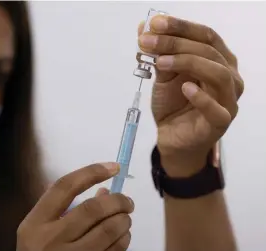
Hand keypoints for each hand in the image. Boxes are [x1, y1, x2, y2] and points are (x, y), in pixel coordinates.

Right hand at [17, 163, 133, 250]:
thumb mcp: (39, 229)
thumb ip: (63, 207)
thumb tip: (105, 192)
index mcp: (35, 223)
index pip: (65, 186)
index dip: (92, 172)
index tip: (114, 166)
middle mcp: (50, 240)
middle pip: (92, 209)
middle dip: (118, 200)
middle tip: (127, 200)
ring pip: (108, 231)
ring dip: (124, 220)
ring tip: (125, 218)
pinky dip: (124, 240)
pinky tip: (123, 236)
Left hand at [137, 16, 243, 176]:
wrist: (171, 136)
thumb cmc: (173, 103)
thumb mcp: (163, 75)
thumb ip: (158, 53)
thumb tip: (143, 27)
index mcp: (219, 59)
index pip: (205, 35)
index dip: (180, 27)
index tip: (154, 23)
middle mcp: (230, 76)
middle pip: (208, 50)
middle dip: (175, 42)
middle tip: (147, 41)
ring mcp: (228, 100)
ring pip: (217, 73)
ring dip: (186, 62)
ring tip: (160, 62)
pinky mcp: (221, 122)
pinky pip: (216, 109)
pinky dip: (201, 96)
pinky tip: (184, 87)